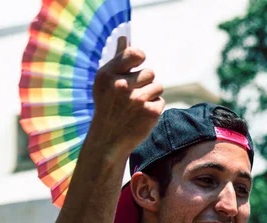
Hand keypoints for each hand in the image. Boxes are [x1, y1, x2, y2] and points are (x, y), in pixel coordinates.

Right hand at [91, 36, 164, 153]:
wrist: (108, 140)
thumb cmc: (107, 107)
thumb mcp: (105, 83)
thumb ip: (117, 60)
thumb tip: (124, 37)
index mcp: (108, 75)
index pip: (134, 53)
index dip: (139, 58)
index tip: (138, 65)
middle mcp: (121, 86)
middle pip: (150, 72)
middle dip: (145, 83)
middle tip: (132, 97)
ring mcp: (137, 100)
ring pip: (158, 86)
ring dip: (151, 95)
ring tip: (137, 107)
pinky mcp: (150, 112)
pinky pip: (160, 101)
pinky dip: (154, 108)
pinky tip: (141, 116)